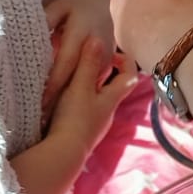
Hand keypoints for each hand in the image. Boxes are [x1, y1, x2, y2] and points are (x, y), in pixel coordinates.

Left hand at [41, 0, 114, 117]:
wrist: (103, 7)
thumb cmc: (76, 8)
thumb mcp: (60, 7)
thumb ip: (45, 19)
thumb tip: (30, 36)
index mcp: (83, 32)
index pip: (66, 62)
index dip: (53, 82)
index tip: (39, 100)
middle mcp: (97, 49)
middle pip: (76, 79)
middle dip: (58, 100)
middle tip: (38, 120)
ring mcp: (105, 61)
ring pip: (85, 87)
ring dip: (66, 103)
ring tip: (45, 121)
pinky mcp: (107, 69)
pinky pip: (89, 86)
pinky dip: (73, 97)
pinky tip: (57, 112)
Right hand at [46, 37, 128, 160]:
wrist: (64, 154)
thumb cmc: (74, 118)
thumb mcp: (81, 87)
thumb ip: (89, 64)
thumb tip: (98, 39)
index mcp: (111, 99)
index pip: (130, 77)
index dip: (126, 61)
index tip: (112, 53)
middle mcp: (107, 113)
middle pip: (113, 89)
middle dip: (103, 73)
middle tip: (85, 61)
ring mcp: (95, 125)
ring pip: (97, 101)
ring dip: (88, 89)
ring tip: (69, 79)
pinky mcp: (82, 133)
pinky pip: (84, 113)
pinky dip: (78, 103)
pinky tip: (62, 102)